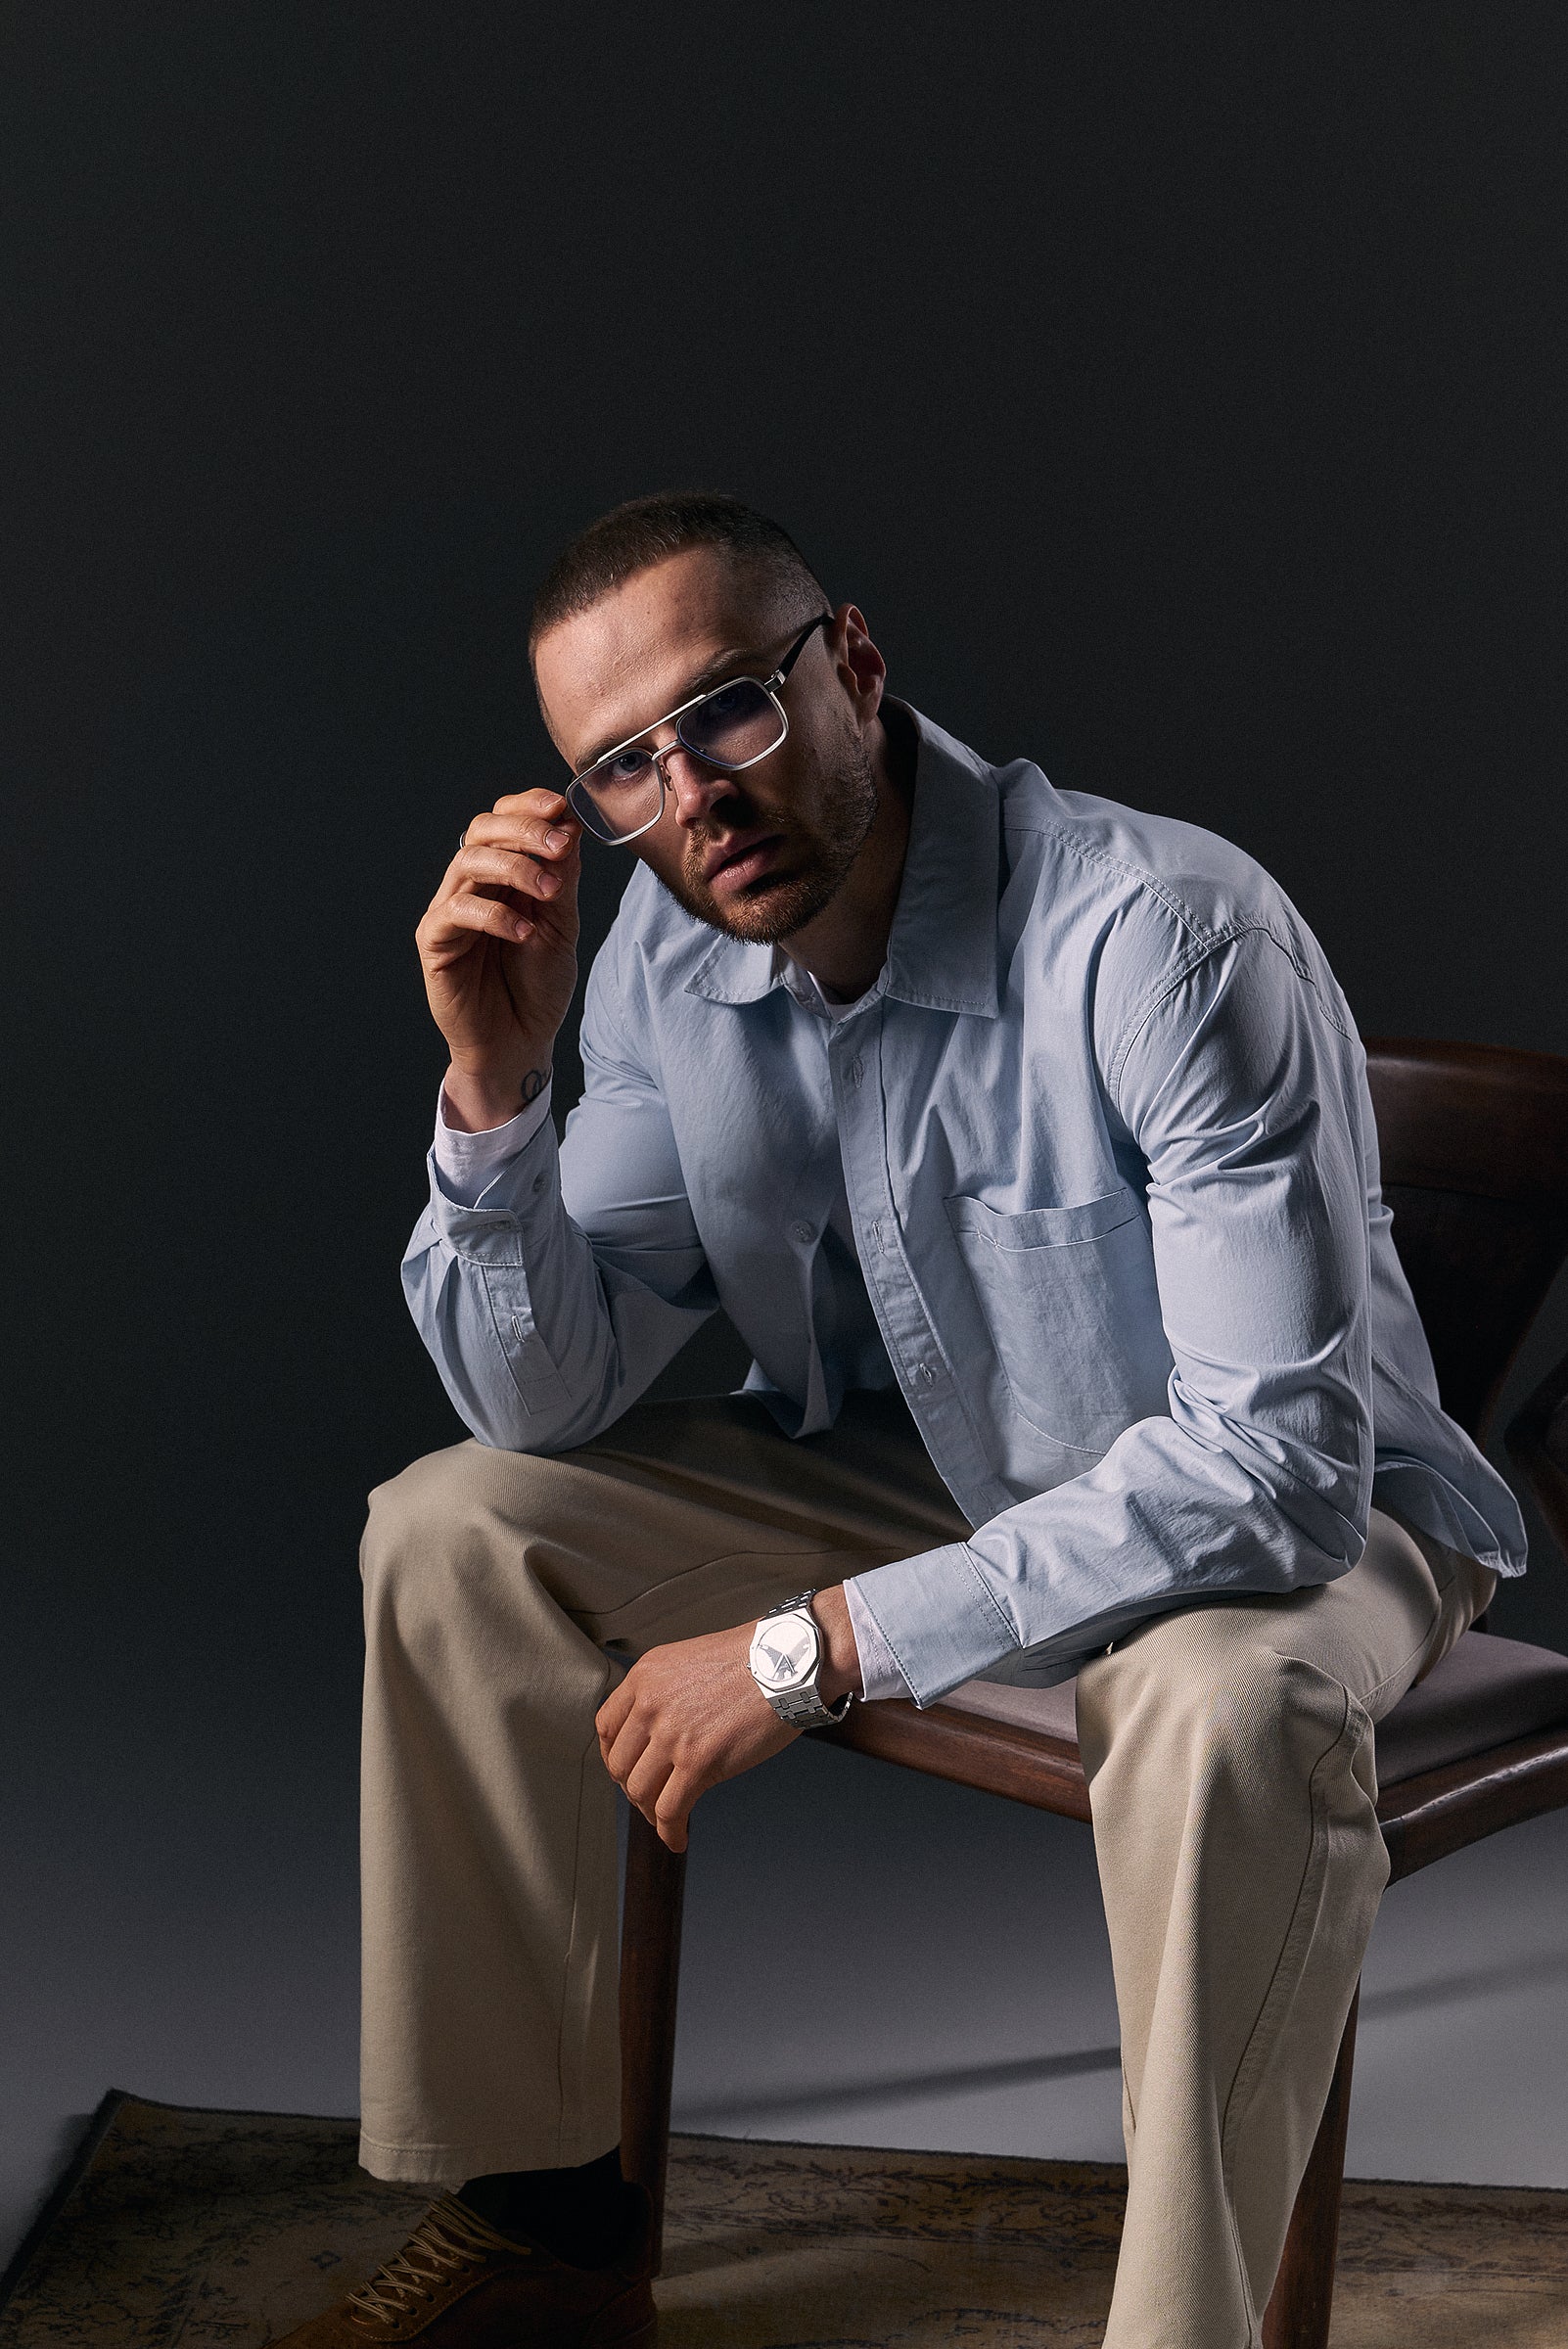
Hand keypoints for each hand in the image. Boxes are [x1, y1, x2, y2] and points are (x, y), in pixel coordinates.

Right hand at [416, 789, 582, 1129]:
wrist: (519, 1043)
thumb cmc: (537, 988)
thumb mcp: (562, 926)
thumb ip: (562, 879)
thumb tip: (570, 827)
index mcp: (502, 875)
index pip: (504, 820)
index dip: (528, 806)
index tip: (562, 809)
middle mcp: (472, 886)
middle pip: (482, 831)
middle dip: (524, 830)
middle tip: (558, 846)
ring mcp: (450, 911)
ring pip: (468, 863)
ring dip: (513, 868)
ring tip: (547, 892)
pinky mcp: (435, 942)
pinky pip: (457, 912)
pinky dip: (494, 916)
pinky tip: (524, 933)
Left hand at [595, 1588, 862, 1852]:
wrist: (791, 1661)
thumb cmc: (756, 1659)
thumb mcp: (691, 1661)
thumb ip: (666, 1692)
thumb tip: (658, 1732)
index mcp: (646, 1676)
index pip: (606, 1726)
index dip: (614, 1756)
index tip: (627, 1769)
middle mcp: (651, 1704)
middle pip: (619, 1764)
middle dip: (632, 1787)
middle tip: (650, 1797)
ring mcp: (673, 1735)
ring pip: (640, 1791)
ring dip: (651, 1812)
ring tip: (668, 1818)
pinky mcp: (699, 1763)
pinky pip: (670, 1811)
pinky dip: (670, 1831)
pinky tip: (679, 1837)